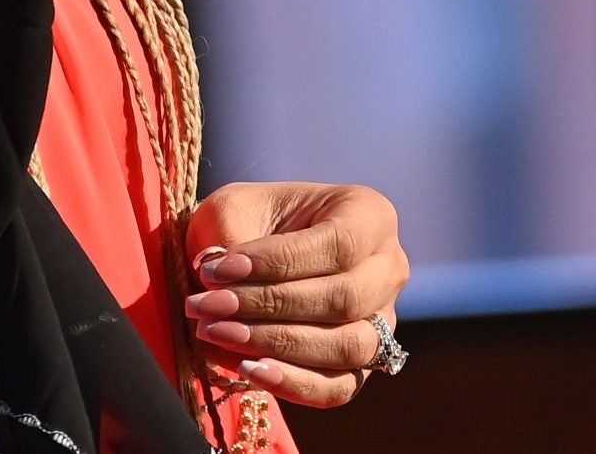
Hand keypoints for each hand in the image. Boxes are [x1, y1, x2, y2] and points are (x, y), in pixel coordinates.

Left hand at [181, 181, 409, 408]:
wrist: (252, 251)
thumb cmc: (248, 219)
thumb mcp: (233, 208)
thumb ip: (230, 241)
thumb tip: (217, 285)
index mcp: (368, 214)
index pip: (336, 244)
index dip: (276, 262)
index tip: (214, 269)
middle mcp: (389, 268)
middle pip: (345, 299)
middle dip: (269, 306)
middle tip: (206, 305)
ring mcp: (383, 321)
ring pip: (347, 347)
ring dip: (276, 345)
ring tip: (215, 333)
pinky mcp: (363, 365)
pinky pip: (339, 387)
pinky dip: (294, 384)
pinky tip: (247, 370)